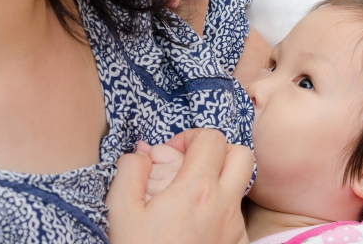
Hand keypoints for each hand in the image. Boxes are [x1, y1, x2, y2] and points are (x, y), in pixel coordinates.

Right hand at [106, 129, 253, 243]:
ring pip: (241, 185)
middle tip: (191, 164)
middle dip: (217, 151)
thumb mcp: (121, 213)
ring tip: (188, 197)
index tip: (171, 153)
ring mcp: (235, 226)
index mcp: (196, 190)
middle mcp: (224, 205)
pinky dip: (219, 208)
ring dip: (219, 179)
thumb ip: (130, 172)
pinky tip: (194, 224)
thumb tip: (141, 154)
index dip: (190, 137)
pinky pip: (236, 213)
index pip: (212, 138)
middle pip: (241, 154)